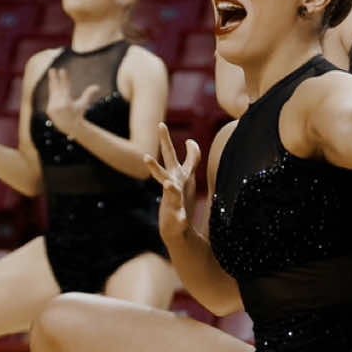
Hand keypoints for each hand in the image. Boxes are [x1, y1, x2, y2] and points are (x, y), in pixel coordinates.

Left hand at [45, 68, 99, 138]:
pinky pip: (51, 98)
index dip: (64, 78)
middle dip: (54, 78)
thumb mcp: (83, 104)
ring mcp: (53, 107)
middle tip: (52, 69)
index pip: (65, 87)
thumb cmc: (78, 114)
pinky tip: (53, 84)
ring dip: (52, 82)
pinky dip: (53, 91)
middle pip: (56, 88)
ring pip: (52, 92)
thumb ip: (88, 94)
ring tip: (51, 72)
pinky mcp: (49, 109)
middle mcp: (59, 105)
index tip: (62, 70)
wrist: (70, 126)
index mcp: (67, 102)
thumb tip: (97, 86)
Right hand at [145, 123, 200, 238]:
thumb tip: (190, 141)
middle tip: (160, 126)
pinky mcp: (177, 217)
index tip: (189, 142)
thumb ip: (191, 159)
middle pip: (170, 160)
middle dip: (165, 142)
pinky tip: (182, 219)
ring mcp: (174, 199)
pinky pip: (179, 217)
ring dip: (170, 187)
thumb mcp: (187, 175)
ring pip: (171, 190)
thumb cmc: (180, 197)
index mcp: (180, 174)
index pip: (188, 156)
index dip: (190, 148)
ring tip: (168, 184)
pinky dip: (180, 218)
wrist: (173, 226)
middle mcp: (175, 182)